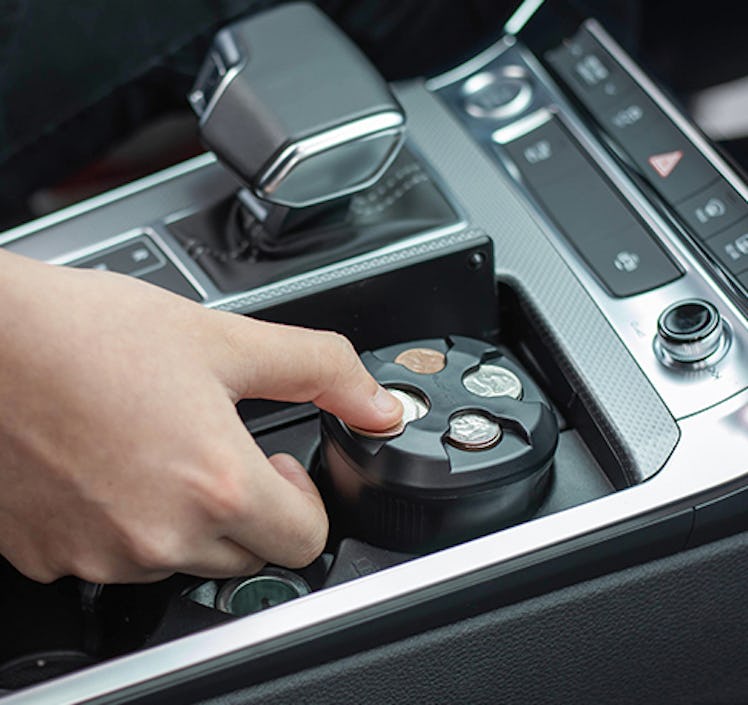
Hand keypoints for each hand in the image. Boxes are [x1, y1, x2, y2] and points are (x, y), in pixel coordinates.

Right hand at [0, 250, 401, 582]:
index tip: (276, 466)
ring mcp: (100, 554)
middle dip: (249, 506)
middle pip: (246, 553)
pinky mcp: (50, 558)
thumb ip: (319, 370)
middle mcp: (159, 535)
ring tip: (157, 446)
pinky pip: (116, 558)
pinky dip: (125, 523)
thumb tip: (376, 403)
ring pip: (182, 560)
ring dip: (187, 516)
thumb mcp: (224, 339)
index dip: (301, 499)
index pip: (304, 540)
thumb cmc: (88, 333)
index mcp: (214, 484)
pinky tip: (110, 466)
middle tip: (217, 447)